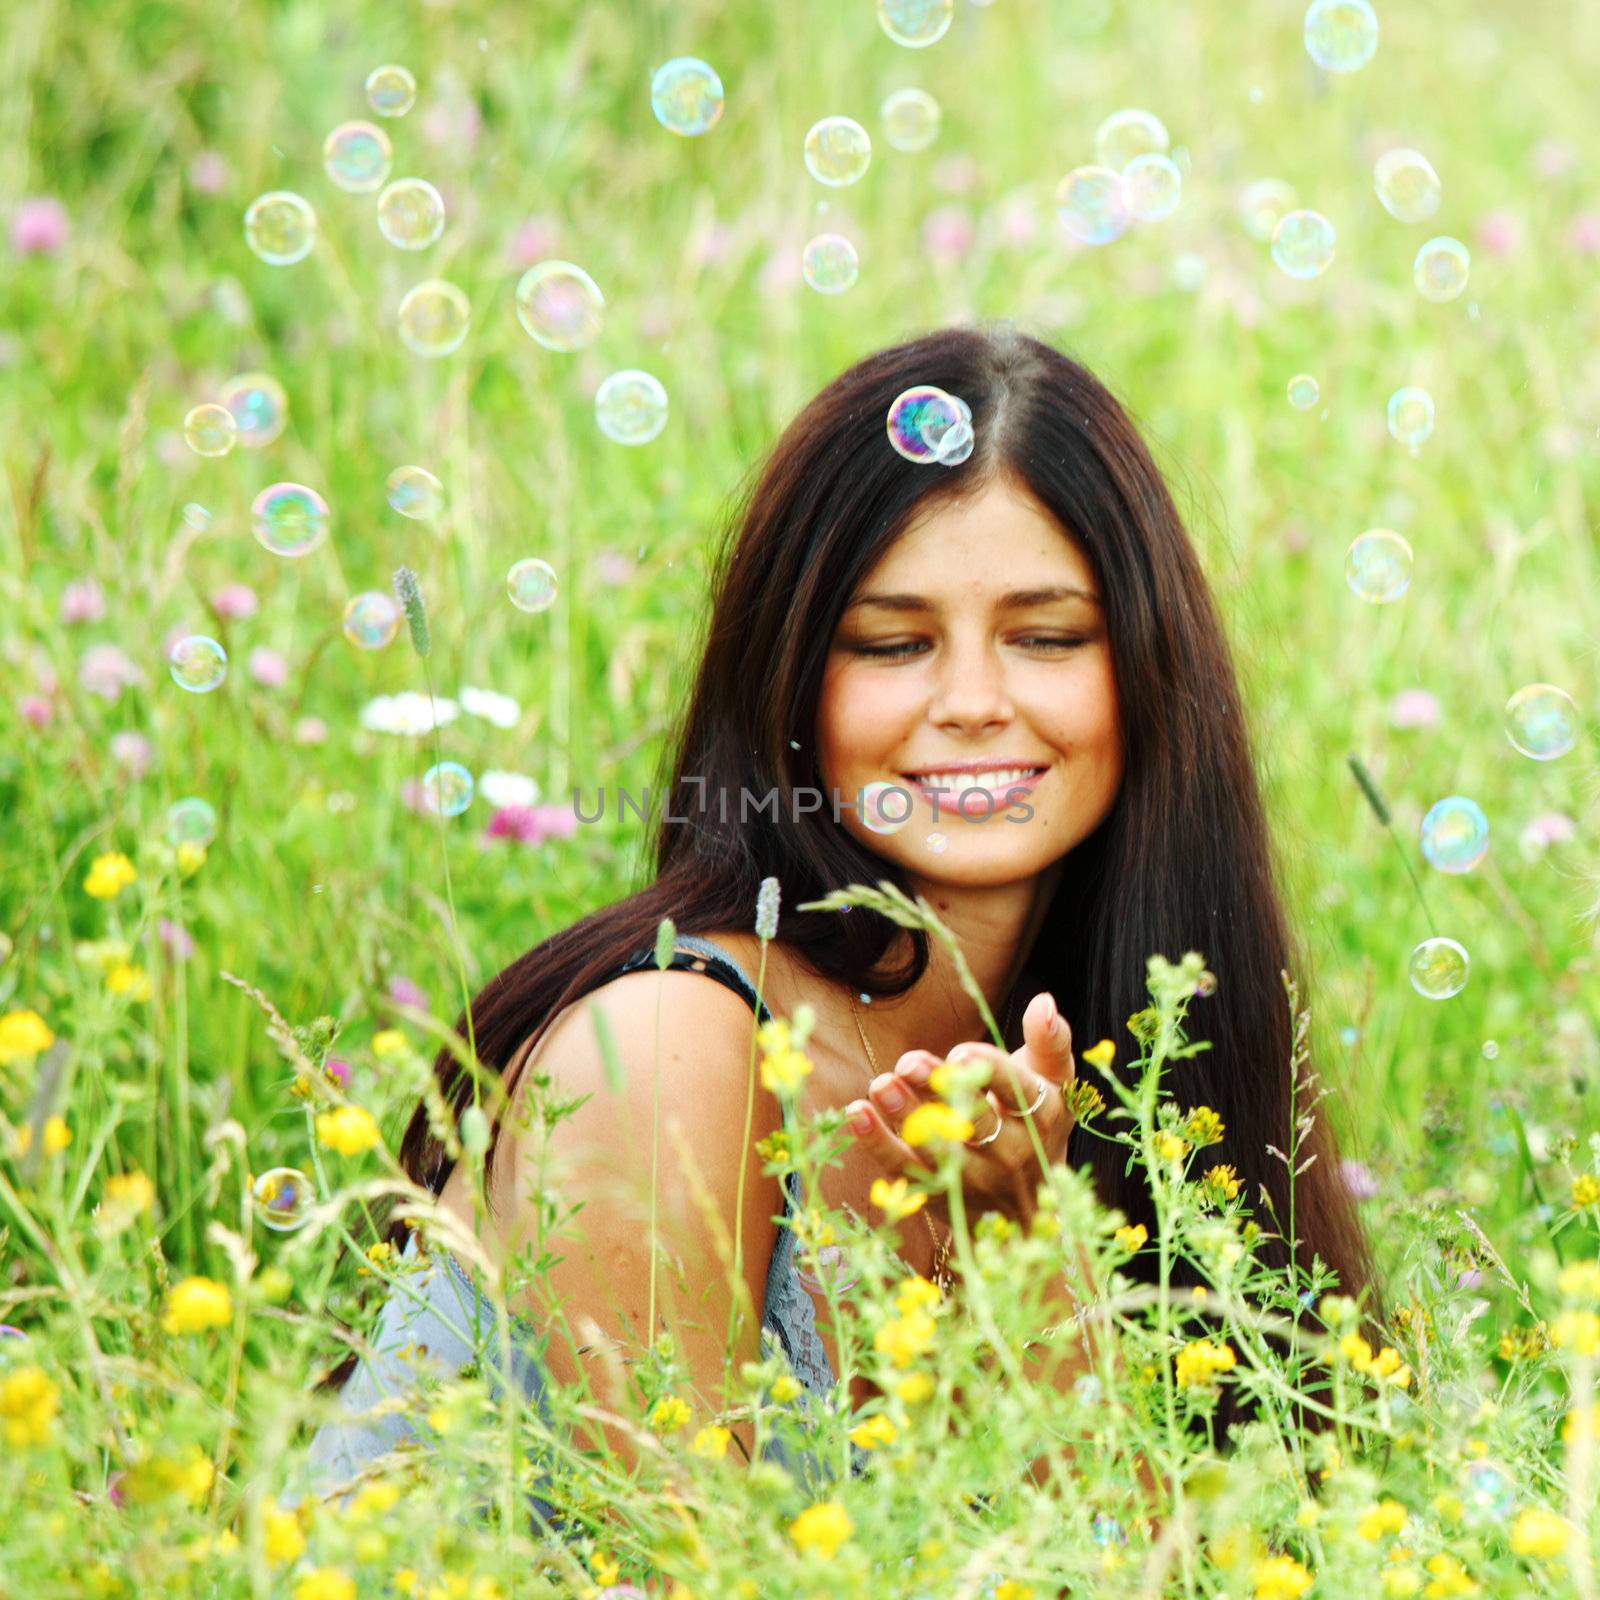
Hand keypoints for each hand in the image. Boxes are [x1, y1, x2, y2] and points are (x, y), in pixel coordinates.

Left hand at [845, 992, 1076, 1233]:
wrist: (1033, 1202)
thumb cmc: (1038, 1120)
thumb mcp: (1054, 1082)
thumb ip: (1049, 1041)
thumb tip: (1044, 1001)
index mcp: (1040, 1115)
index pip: (1016, 1092)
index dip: (989, 1072)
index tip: (960, 1053)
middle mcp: (1010, 1151)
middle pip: (974, 1121)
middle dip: (940, 1091)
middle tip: (908, 1063)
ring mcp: (973, 1177)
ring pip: (938, 1150)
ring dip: (905, 1116)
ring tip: (880, 1085)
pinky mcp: (939, 1192)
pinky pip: (906, 1169)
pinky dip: (878, 1144)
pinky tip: (856, 1113)